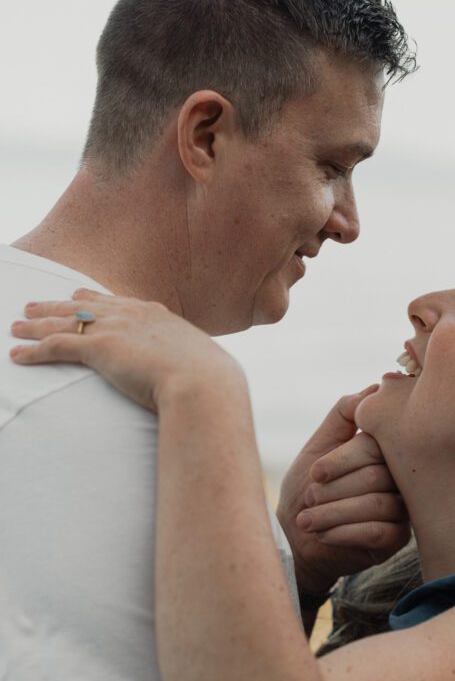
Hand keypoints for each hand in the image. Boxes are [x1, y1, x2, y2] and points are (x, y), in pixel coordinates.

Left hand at [10, 289, 241, 411]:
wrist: (203, 383)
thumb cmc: (208, 382)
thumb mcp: (201, 365)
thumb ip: (189, 364)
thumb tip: (200, 378)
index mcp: (156, 315)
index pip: (116, 302)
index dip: (92, 300)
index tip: (76, 298)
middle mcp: (131, 314)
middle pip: (83, 306)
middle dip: (55, 306)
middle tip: (33, 306)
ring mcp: (114, 328)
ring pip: (64, 322)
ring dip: (36, 325)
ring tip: (16, 326)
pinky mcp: (99, 348)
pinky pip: (56, 346)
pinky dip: (33, 350)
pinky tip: (17, 355)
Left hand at [277, 389, 409, 599]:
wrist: (298, 540)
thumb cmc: (308, 490)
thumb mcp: (318, 446)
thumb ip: (343, 415)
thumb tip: (376, 388)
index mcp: (383, 451)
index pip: (375, 445)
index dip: (341, 459)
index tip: (315, 473)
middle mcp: (399, 477)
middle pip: (376, 475)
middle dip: (334, 489)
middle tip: (310, 498)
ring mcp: (402, 509)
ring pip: (377, 504)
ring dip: (333, 513)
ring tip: (307, 520)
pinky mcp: (397, 540)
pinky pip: (378, 532)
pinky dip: (343, 532)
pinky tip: (323, 535)